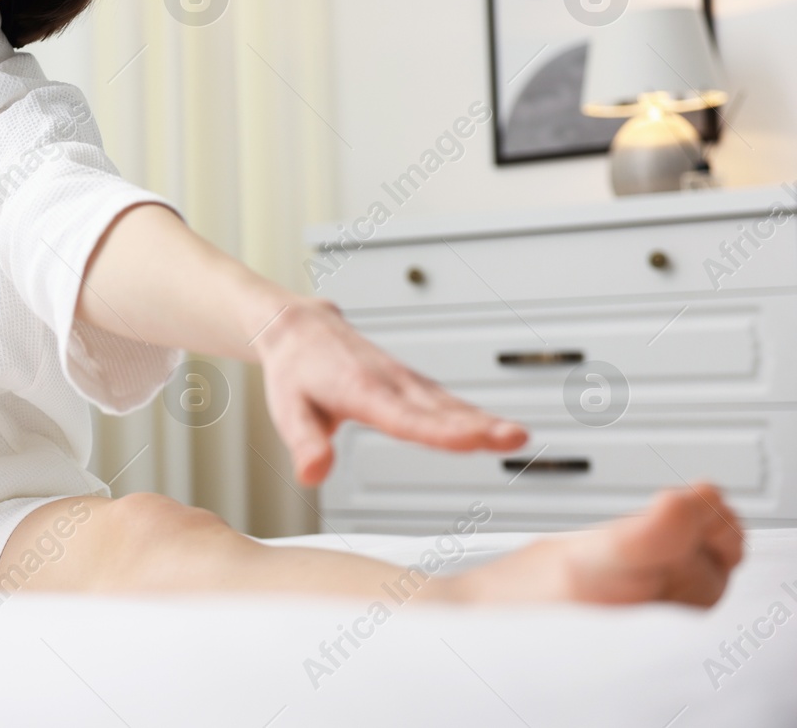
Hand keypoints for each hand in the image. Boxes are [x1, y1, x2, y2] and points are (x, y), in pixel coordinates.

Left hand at [255, 297, 528, 485]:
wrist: (299, 329)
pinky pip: (446, 400)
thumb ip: (304, 444)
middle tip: (515, 439)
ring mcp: (404, 381)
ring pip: (448, 403)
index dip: (436, 430)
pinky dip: (475, 415)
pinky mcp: (412, 384)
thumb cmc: (294, 373)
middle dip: (477, 425)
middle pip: (437, 409)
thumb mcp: (287, 411)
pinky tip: (498, 431)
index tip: (469, 439)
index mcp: (358, 388)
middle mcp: (389, 381)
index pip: (402, 416)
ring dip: (484, 420)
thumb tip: (311, 474)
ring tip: (518, 438)